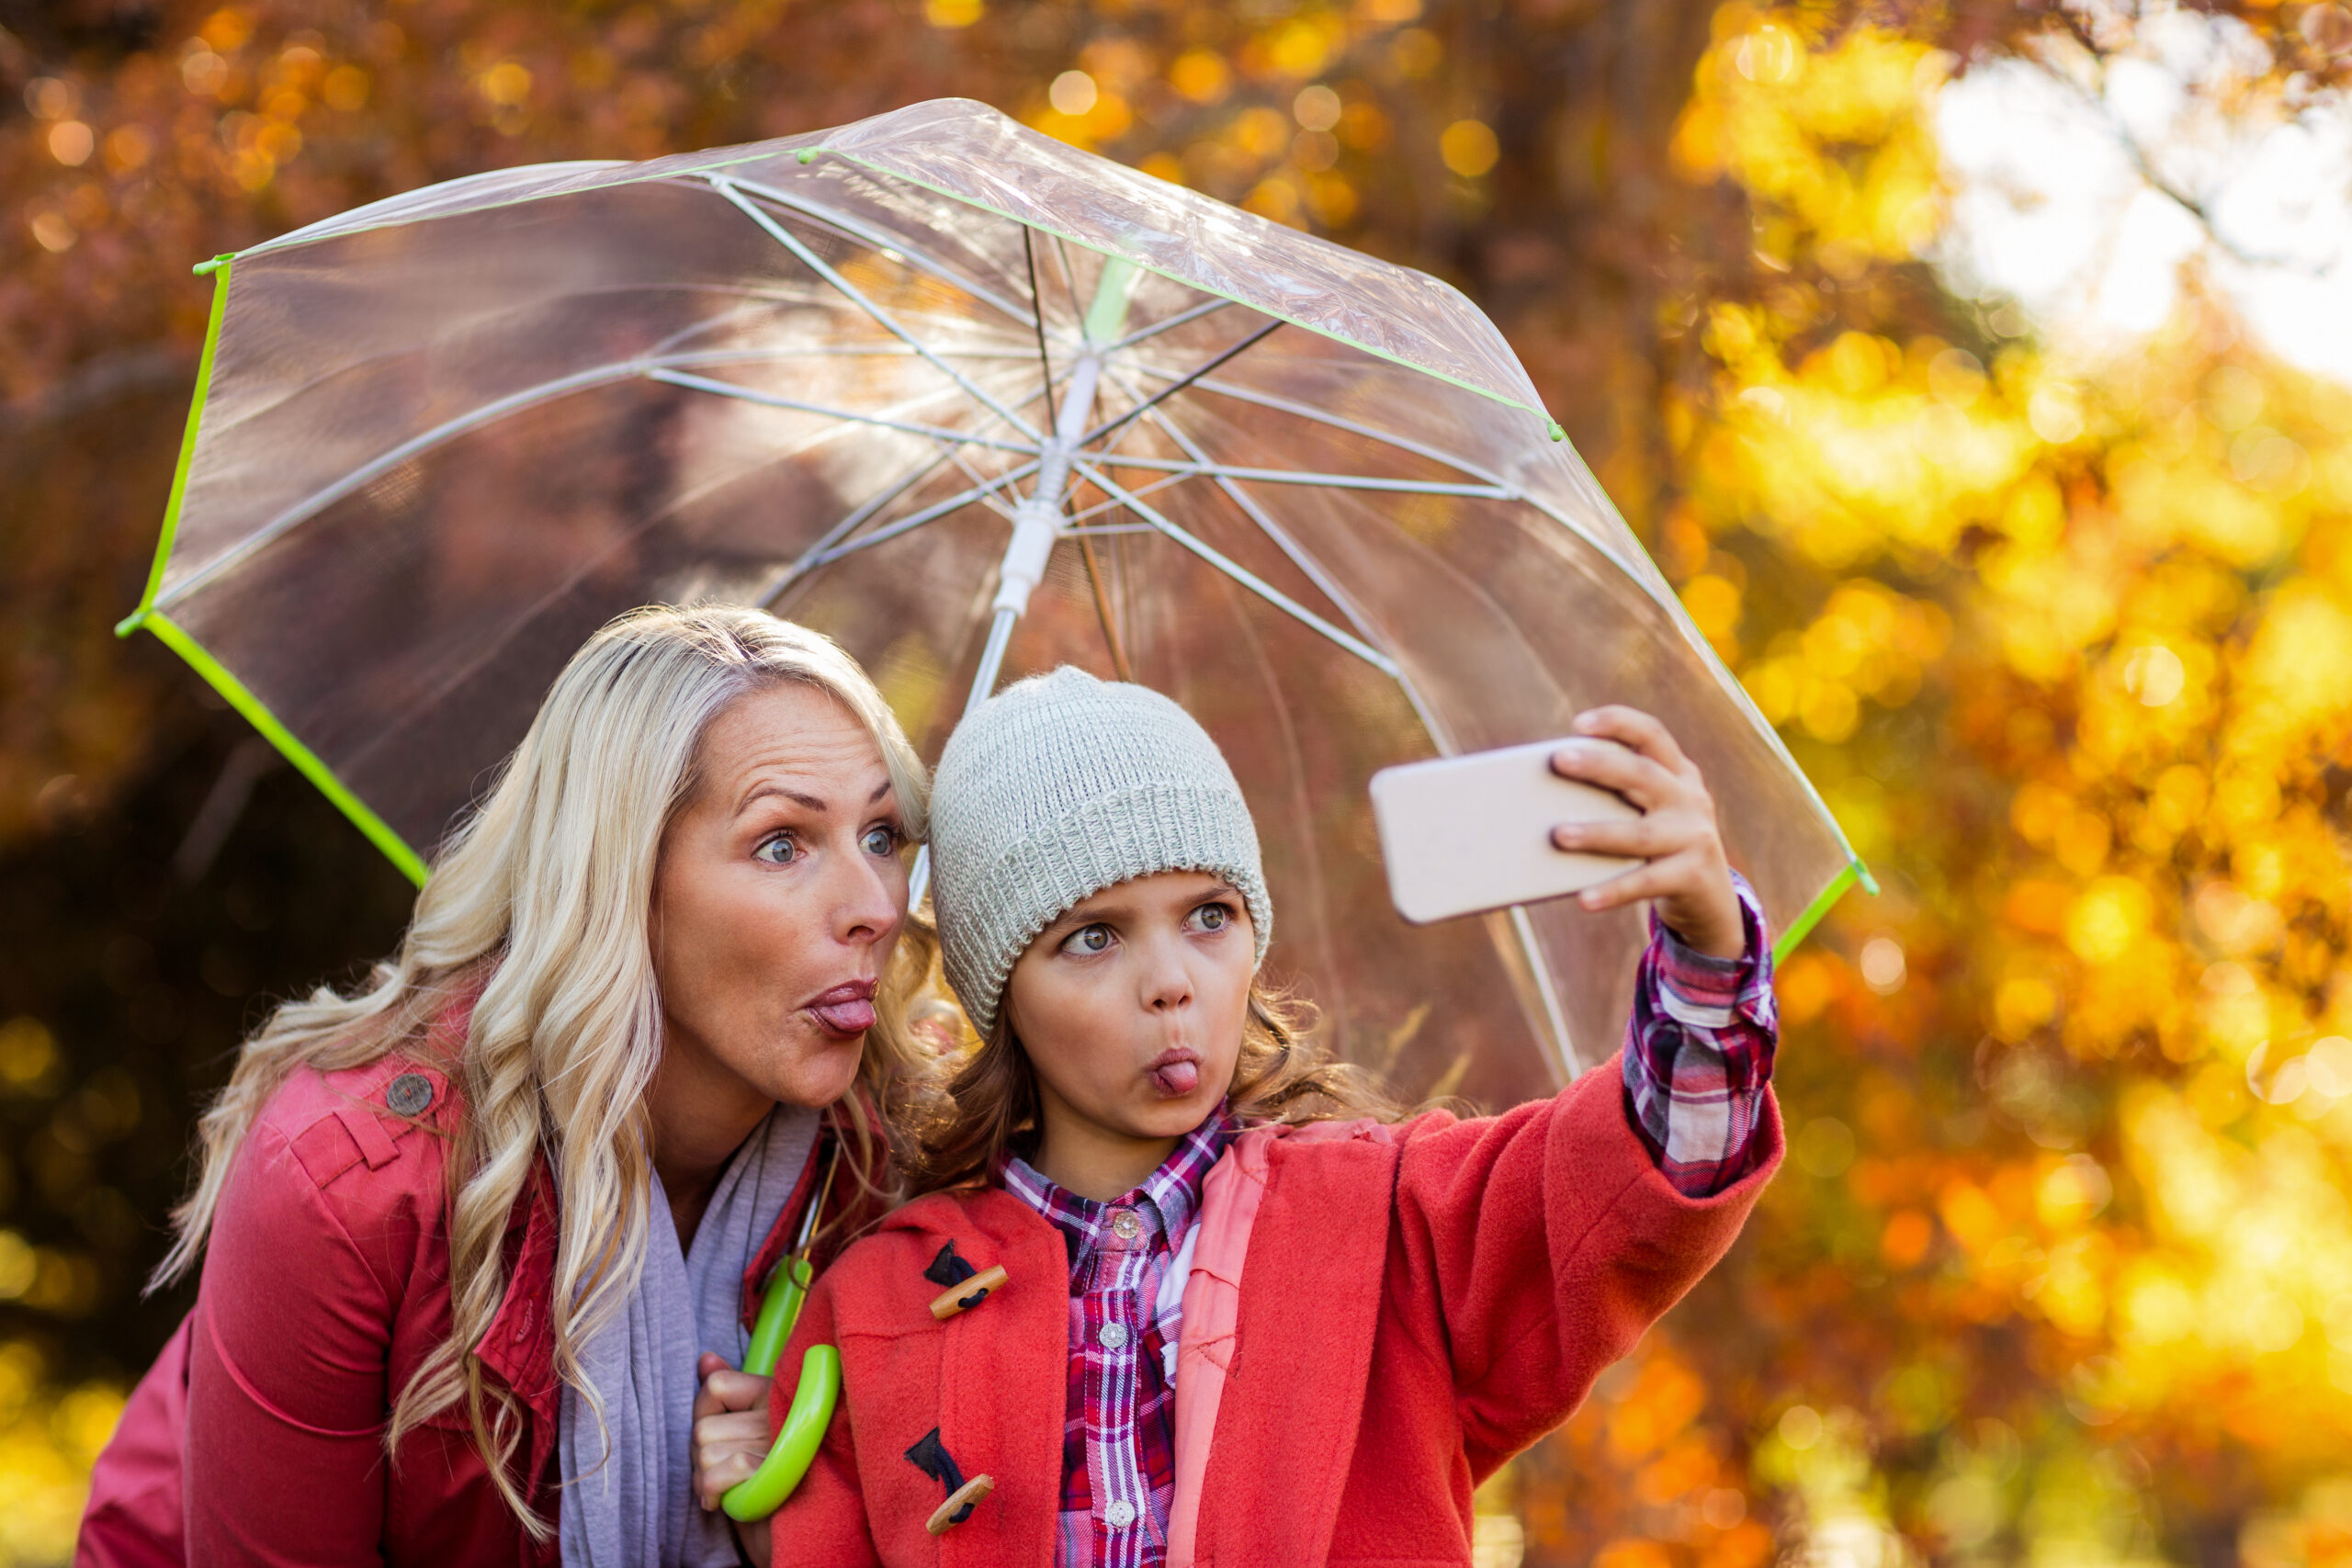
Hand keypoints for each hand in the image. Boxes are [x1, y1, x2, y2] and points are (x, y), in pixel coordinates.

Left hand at [692, 1351, 774, 1514]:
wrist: (794, 1534)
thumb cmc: (764, 1481)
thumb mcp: (741, 1434)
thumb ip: (727, 1394)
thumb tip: (706, 1359)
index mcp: (776, 1394)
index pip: (715, 1385)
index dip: (704, 1415)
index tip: (720, 1438)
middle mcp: (782, 1412)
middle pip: (702, 1428)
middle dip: (701, 1459)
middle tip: (724, 1474)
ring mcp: (781, 1443)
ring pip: (707, 1453)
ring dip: (707, 1481)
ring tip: (728, 1489)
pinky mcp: (775, 1474)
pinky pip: (722, 1473)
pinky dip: (716, 1493)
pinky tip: (729, 1501)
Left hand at [1547, 706, 1745, 959]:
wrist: (1710, 897)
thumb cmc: (1660, 846)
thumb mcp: (1649, 813)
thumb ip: (1615, 798)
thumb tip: (1544, 800)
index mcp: (1677, 774)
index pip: (1651, 735)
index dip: (1618, 723)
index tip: (1578, 723)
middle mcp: (1689, 799)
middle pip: (1643, 775)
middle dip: (1599, 766)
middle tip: (1559, 761)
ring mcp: (1695, 837)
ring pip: (1640, 833)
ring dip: (1598, 833)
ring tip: (1558, 835)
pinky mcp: (1692, 875)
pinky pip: (1646, 882)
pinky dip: (1613, 890)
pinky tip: (1584, 898)